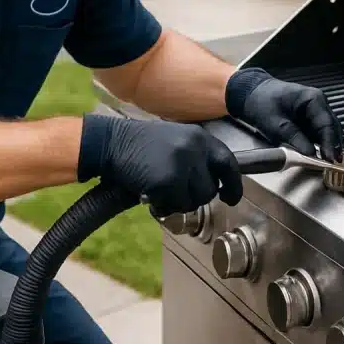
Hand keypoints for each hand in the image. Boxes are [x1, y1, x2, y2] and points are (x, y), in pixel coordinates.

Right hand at [77, 113, 242, 215]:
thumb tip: (212, 184)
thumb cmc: (139, 144)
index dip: (233, 183)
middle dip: (195, 196)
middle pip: (210, 188)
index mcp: (199, 137)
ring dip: (178, 202)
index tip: (231, 196)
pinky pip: (174, 205)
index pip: (227, 162)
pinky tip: (149, 195)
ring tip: (160, 192)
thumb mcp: (174, 140)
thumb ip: (195, 156)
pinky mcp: (168, 180)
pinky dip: (162, 206)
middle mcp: (195, 149)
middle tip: (175, 194)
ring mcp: (182, 164)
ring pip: (194, 200)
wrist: (111, 143)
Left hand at [225, 68, 343, 161]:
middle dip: (333, 146)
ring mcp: (316, 111)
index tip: (330, 159)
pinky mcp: (310, 119)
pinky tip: (322, 156)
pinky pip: (319, 132)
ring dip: (329, 146)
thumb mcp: (274, 123)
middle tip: (333, 164)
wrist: (252, 94)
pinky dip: (321, 143)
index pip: (326, 123)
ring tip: (330, 163)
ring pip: (328, 131)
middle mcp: (319, 103)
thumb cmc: (262, 103)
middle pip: (331, 127)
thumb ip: (294, 137)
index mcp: (313, 98)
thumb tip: (310, 153)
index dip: (330, 143)